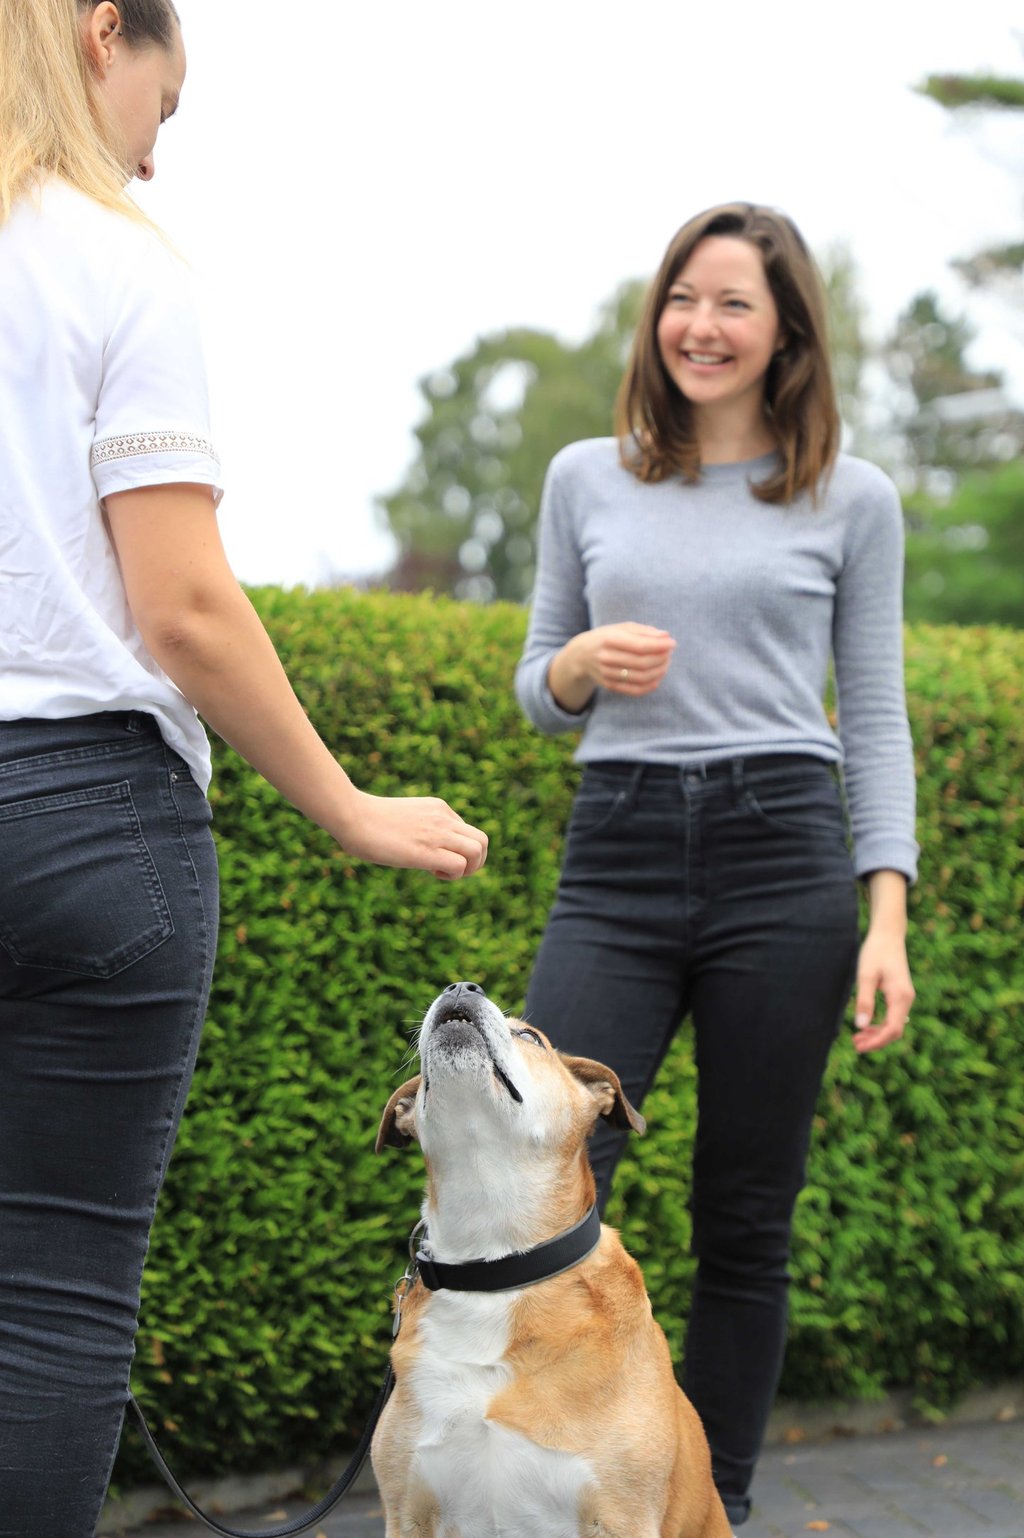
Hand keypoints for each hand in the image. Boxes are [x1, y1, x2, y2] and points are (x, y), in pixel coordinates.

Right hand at [335, 790, 487, 880]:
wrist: (351, 815)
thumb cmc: (365, 820)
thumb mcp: (401, 819)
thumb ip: (415, 827)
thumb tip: (411, 845)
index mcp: (438, 808)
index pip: (468, 832)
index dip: (459, 850)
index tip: (437, 856)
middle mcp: (443, 818)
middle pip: (482, 841)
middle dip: (475, 862)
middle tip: (451, 870)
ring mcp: (437, 832)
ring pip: (478, 851)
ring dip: (468, 869)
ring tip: (443, 872)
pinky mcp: (427, 850)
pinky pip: (460, 865)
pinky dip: (453, 876)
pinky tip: (431, 872)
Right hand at [573, 623, 676, 696]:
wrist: (581, 655)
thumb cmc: (607, 637)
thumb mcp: (621, 628)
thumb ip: (644, 631)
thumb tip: (665, 636)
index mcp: (609, 639)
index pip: (640, 645)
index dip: (659, 645)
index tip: (672, 643)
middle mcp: (606, 657)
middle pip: (642, 663)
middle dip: (661, 658)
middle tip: (669, 654)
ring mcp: (607, 673)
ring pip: (640, 677)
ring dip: (658, 671)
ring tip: (665, 664)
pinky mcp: (609, 685)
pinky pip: (634, 690)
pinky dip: (649, 686)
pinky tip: (657, 678)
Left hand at [852, 927, 913, 1052]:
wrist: (888, 935)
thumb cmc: (876, 952)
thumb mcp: (866, 976)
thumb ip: (864, 1000)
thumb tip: (861, 1025)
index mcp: (901, 996)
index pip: (893, 1029)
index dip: (877, 1041)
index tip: (859, 1046)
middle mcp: (907, 999)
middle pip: (895, 1031)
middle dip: (876, 1041)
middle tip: (855, 1045)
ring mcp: (905, 997)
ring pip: (894, 1025)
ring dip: (877, 1034)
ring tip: (858, 1038)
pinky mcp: (900, 994)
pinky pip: (893, 1016)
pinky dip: (880, 1024)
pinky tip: (866, 1026)